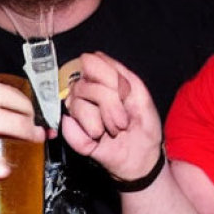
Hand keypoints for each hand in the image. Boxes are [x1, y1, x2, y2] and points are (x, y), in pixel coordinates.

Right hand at [60, 52, 161, 179]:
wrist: (143, 157)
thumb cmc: (143, 125)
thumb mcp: (140, 94)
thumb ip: (120, 73)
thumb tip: (92, 56)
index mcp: (101, 79)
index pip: (90, 62)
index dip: (109, 77)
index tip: (126, 93)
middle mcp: (84, 91)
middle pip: (86, 84)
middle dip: (110, 103)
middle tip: (123, 120)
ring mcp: (76, 110)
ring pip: (78, 102)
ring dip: (104, 120)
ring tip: (114, 130)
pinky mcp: (70, 130)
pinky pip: (71, 123)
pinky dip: (91, 132)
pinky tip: (99, 137)